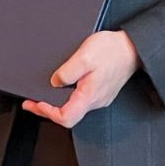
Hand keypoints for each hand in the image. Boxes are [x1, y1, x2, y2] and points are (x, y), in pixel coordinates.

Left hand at [22, 30, 140, 128]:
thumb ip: (67, 71)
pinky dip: (67, 96)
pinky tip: (61, 87)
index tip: (35, 102)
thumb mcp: (85, 56)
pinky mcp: (100, 91)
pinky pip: (80, 100)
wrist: (133, 47)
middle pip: (67, 116)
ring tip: (42, 95)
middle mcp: (95, 101)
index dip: (46, 112)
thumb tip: (54, 82)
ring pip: (74, 108)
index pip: (65, 118)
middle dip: (46, 110)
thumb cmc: (112, 50)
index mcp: (89, 95)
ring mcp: (99, 97)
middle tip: (31, 101)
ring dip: (56, 103)